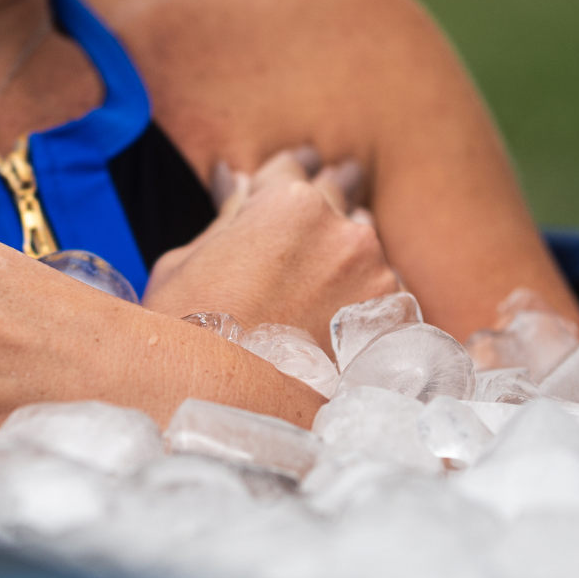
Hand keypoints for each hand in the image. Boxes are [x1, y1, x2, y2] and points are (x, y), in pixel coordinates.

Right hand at [143, 147, 398, 348]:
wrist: (225, 408)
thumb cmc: (187, 333)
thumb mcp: (183, 261)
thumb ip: (226, 217)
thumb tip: (240, 185)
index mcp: (287, 202)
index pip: (291, 169)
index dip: (282, 178)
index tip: (287, 181)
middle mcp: (342, 229)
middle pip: (337, 200)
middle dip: (319, 212)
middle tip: (310, 223)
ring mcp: (375, 276)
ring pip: (363, 251)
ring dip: (343, 263)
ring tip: (312, 297)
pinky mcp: (394, 323)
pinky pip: (381, 300)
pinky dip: (361, 309)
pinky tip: (331, 333)